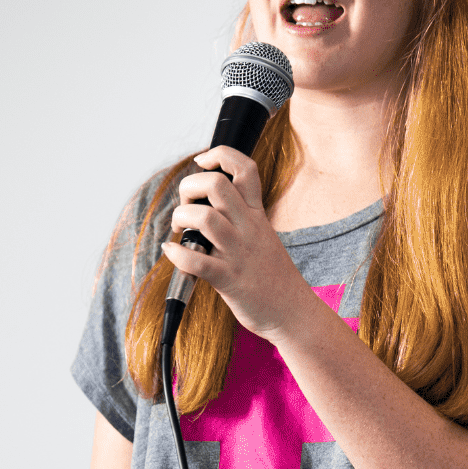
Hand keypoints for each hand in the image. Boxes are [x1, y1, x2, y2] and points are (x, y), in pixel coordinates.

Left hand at [164, 147, 314, 342]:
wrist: (294, 313)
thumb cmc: (273, 277)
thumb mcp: (263, 237)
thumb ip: (240, 218)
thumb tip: (205, 204)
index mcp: (257, 215)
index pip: (245, 168)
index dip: (220, 155)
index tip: (203, 163)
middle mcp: (248, 229)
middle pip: (216, 184)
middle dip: (189, 187)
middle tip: (187, 207)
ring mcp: (239, 254)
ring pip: (203, 217)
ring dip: (181, 218)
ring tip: (180, 231)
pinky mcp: (229, 280)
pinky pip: (196, 261)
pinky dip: (177, 255)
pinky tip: (173, 254)